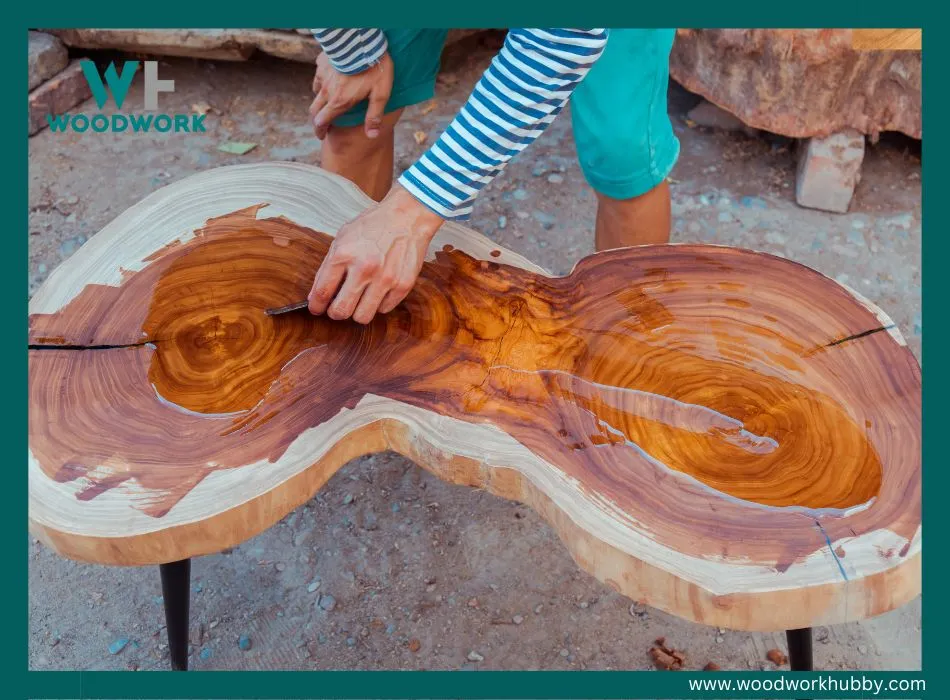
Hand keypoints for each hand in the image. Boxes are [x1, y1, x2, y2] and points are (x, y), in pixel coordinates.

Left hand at [308, 184, 444, 323]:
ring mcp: (385, 278)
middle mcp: (364, 268)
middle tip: (337, 308)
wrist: (407, 216)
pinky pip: (384, 309)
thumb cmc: (373, 226)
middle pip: (341, 311)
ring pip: (362, 317)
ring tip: (359, 300)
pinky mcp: (403, 285)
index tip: (317, 309)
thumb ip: (328, 266)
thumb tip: (316, 296)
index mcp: (344, 254)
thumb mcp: (343, 238)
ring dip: (358, 312)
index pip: (322, 292)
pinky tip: (378, 290)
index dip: (316, 306)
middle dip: (335, 313)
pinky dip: (379, 303)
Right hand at [309, 51, 393, 139]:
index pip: (321, 121)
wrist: (361, 40)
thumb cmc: (373, 67)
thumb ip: (374, 115)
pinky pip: (318, 76)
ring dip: (319, 101)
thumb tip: (372, 136)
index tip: (321, 135)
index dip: (320, 130)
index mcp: (339, 101)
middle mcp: (327, 91)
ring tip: (327, 103)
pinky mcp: (322, 62)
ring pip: (315, 93)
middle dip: (316, 120)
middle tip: (321, 125)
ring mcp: (322, 75)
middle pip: (314, 110)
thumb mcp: (380, 94)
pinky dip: (321, 83)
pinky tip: (329, 80)